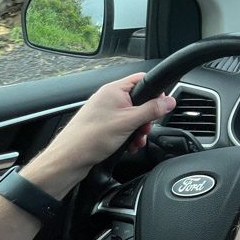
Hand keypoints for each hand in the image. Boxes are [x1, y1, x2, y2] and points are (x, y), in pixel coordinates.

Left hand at [22, 73, 175, 196]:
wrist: (69, 159)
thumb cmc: (91, 138)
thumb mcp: (128, 122)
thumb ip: (152, 110)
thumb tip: (170, 101)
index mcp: (114, 90)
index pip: (142, 79)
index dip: (155, 92)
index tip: (161, 106)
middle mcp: (109, 98)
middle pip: (140, 101)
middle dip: (146, 118)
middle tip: (144, 129)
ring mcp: (106, 112)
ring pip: (133, 116)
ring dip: (138, 130)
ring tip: (135, 142)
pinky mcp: (103, 125)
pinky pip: (124, 126)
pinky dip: (129, 136)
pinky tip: (128, 146)